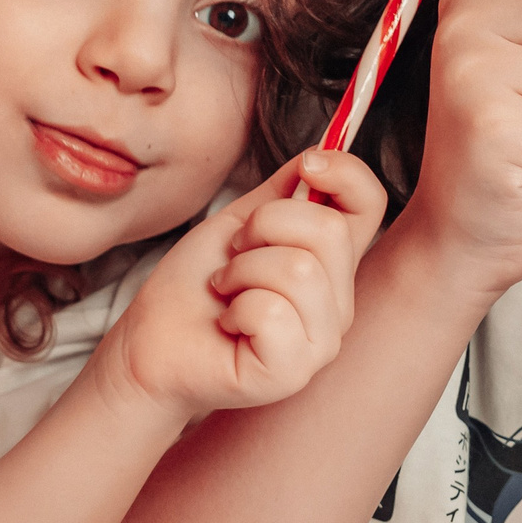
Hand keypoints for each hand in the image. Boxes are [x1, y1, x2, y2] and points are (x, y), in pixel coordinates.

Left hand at [99, 150, 386, 423]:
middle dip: (262, 226)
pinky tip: (227, 324)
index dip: (346, 172)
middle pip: (328, 230)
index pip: (371, 204)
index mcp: (330, 264)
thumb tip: (319, 152)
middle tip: (232, 254)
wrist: (150, 341)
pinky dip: (234, 306)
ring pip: (299, 269)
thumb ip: (283, 191)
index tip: (306, 165)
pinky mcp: (293, 370)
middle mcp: (338, 304)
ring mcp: (321, 342)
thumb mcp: (239, 222)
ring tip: (225, 289)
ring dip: (240, 269)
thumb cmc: (193, 288)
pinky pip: (272, 310)